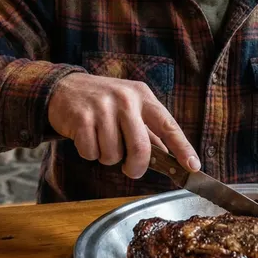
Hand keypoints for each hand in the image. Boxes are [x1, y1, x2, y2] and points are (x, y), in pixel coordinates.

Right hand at [48, 73, 200, 178]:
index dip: (182, 148)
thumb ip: (149, 130)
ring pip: (114, 154)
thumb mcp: (130, 106)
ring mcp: (103, 107)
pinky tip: (86, 137)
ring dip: (107, 157)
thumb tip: (170, 157)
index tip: (193, 166)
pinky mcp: (82, 117)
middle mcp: (126, 99)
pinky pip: (91, 153)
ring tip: (102, 140)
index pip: (168, 125)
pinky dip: (89, 153)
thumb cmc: (103, 102)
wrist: (65, 88)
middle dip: (136, 167)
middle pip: (140, 148)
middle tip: (131, 169)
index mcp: (143, 96)